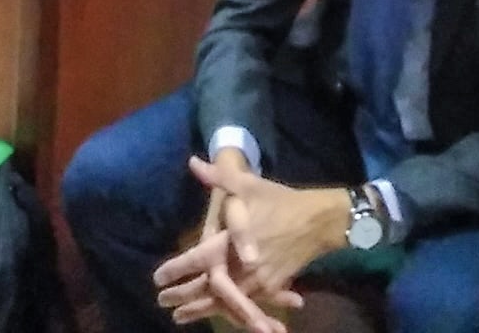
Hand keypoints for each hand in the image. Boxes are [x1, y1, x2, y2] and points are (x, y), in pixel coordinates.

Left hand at [155, 155, 342, 329]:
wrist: (320, 221)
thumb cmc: (281, 201)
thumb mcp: (248, 185)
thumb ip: (219, 176)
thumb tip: (193, 162)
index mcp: (231, 242)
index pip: (197, 260)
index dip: (176, 270)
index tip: (158, 279)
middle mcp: (242, 266)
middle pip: (208, 289)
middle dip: (184, 298)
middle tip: (163, 302)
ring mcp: (258, 280)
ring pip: (225, 302)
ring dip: (203, 310)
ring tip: (181, 317)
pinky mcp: (272, 287)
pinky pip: (247, 304)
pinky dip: (230, 312)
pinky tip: (220, 317)